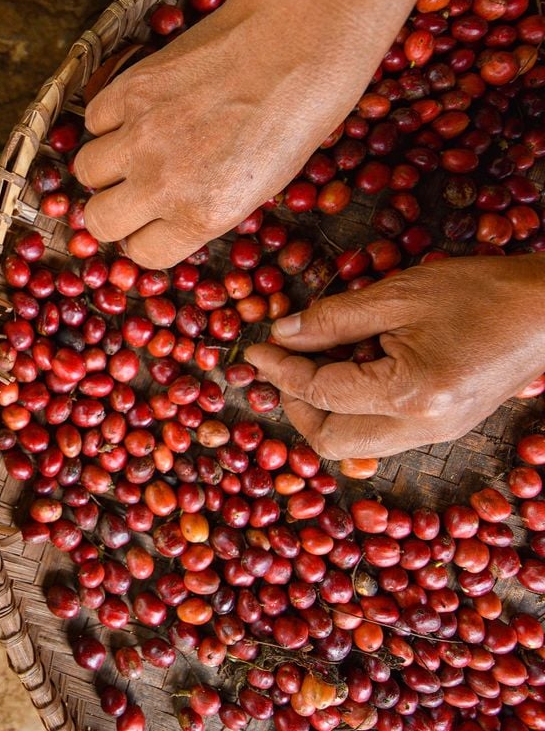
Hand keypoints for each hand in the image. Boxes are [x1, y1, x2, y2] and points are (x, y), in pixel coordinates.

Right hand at [73, 0, 449, 268]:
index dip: (146, 238)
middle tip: (131, 192)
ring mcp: (140, 135)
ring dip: (105, 164)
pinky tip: (138, 109)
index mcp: (202, 215)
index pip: (142, 254)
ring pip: (85, 171)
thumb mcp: (262, 184)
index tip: (152, 224)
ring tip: (133, 147)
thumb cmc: (297, 112)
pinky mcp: (128, 89)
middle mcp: (163, 183)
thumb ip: (206, 207)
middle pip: (99, 221)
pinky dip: (109, 118)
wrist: (298, 36)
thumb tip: (169, 214)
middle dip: (113, 211)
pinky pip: (94, 118)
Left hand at [244, 255, 544, 459]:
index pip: (320, 391)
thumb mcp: (398, 295)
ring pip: (355, 444)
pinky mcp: (445, 429)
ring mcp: (437, 435)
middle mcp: (422, 428)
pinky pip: (381, 434)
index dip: (279, 370)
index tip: (255, 350)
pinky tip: (352, 372)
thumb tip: (281, 335)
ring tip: (315, 364)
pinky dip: (354, 410)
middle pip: (331, 440)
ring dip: (323, 411)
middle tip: (281, 366)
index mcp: (410, 394)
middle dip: (295, 405)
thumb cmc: (482, 292)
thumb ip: (333, 319)